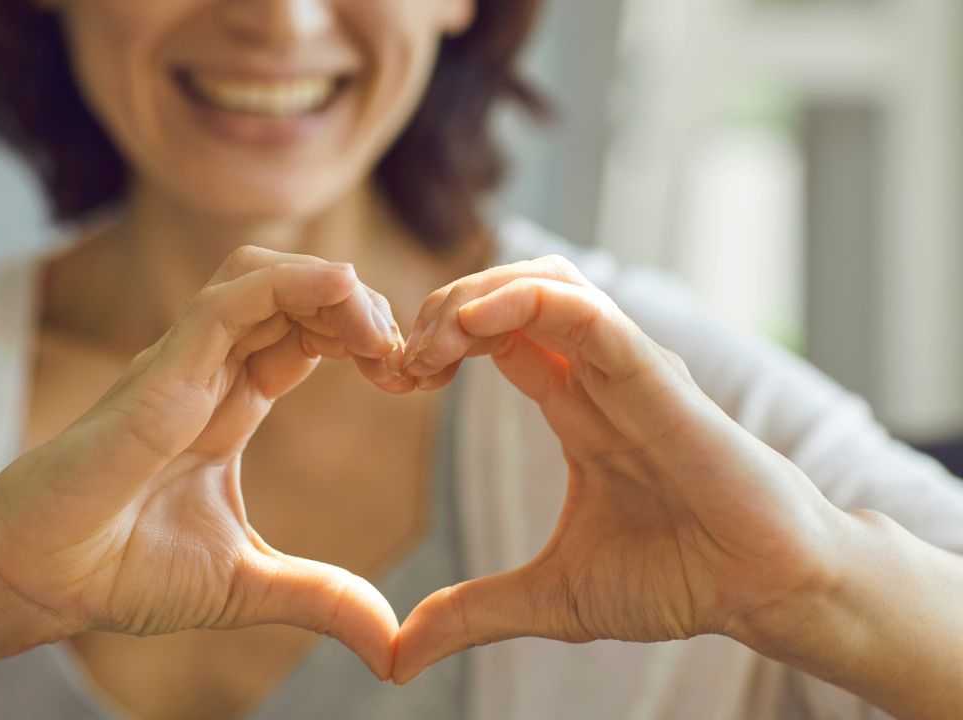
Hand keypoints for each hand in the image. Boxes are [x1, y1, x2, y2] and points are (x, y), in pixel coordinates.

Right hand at [0, 246, 410, 677]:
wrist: (39, 580)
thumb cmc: (120, 571)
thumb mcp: (247, 585)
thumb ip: (322, 598)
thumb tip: (392, 643)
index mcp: (230, 406)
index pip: (307, 336)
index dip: (362, 340)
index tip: (411, 378)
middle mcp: (209, 373)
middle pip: (294, 295)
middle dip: (360, 308)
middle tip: (407, 357)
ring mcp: (183, 365)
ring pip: (262, 277)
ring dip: (331, 287)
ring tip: (379, 332)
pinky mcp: (160, 371)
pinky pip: (228, 301)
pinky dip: (289, 283)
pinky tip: (342, 292)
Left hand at [393, 256, 847, 681]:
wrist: (764, 594)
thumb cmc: (678, 580)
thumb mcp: (549, 598)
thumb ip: (471, 614)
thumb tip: (396, 659)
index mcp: (574, 406)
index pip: (494, 336)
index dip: (436, 343)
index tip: (392, 379)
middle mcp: (597, 376)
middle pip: (510, 293)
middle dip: (442, 307)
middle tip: (399, 360)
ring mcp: (627, 369)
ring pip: (545, 283)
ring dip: (473, 295)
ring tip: (430, 342)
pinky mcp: (656, 378)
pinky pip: (587, 314)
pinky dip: (524, 302)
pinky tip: (471, 325)